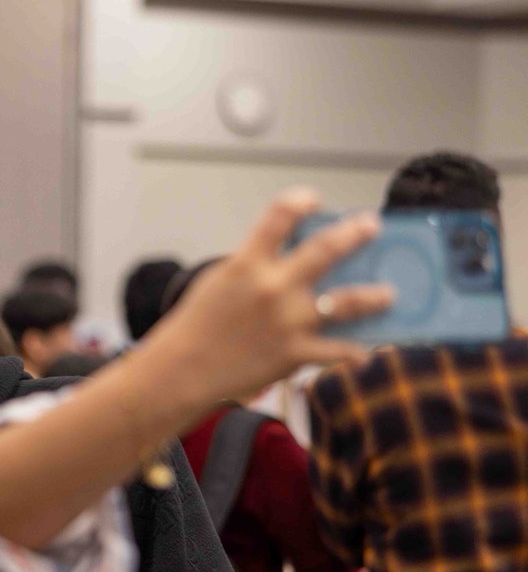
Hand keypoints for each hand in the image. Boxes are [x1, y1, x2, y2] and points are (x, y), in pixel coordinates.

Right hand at [157, 188, 393, 404]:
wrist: (182, 371)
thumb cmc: (196, 327)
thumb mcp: (220, 283)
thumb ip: (255, 267)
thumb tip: (295, 263)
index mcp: (247, 263)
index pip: (279, 217)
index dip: (300, 202)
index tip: (312, 200)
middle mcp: (273, 287)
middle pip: (326, 250)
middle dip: (354, 235)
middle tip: (371, 226)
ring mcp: (288, 321)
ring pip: (346, 301)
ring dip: (374, 296)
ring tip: (389, 294)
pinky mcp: (295, 353)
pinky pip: (336, 351)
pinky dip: (354, 353)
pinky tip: (366, 354)